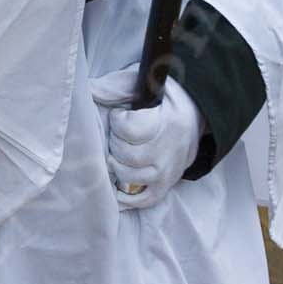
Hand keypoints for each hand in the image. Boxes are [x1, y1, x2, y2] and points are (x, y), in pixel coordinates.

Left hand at [89, 67, 202, 208]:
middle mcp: (170, 150)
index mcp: (166, 121)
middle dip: (115, 143)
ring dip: (117, 165)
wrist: (195, 112)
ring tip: (118, 153)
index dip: (117, 121)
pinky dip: (128, 198)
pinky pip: (146, 200)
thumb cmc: (162, 96)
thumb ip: (114, 87)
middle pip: (128, 156)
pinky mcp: (168, 184)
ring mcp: (169, 171)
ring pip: (132, 177)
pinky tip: (116, 189)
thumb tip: (87, 90)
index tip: (119, 114)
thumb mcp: (141, 83)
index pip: (130, 130)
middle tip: (118, 134)